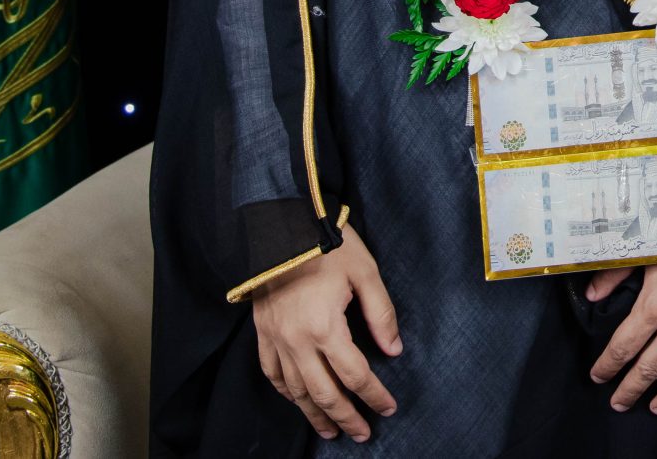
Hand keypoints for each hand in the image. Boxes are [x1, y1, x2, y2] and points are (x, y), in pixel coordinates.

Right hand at [251, 222, 401, 441]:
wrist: (279, 224)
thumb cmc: (327, 244)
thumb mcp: (365, 273)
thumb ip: (381, 314)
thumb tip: (393, 349)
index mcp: (325, 327)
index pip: (355, 374)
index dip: (374, 395)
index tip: (388, 408)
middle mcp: (296, 341)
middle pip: (324, 393)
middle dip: (346, 416)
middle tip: (363, 433)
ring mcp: (275, 339)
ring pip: (296, 391)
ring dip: (315, 414)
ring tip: (332, 430)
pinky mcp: (262, 333)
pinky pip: (272, 374)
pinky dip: (287, 393)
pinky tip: (298, 401)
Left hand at [584, 160, 656, 414]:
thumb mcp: (648, 248)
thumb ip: (615, 274)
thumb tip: (591, 296)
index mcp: (655, 305)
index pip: (623, 347)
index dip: (607, 366)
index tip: (598, 377)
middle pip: (650, 369)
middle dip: (630, 390)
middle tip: (619, 404)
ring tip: (656, 408)